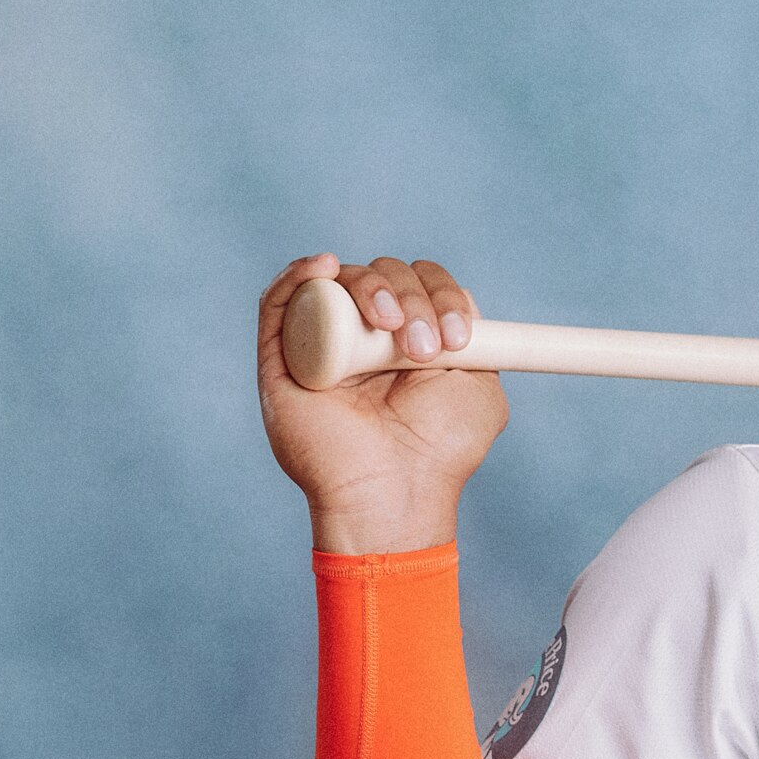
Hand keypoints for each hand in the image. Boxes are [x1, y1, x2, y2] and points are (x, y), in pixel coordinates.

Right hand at [256, 253, 507, 552]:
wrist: (394, 492)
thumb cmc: (441, 451)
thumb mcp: (481, 389)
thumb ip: (480, 341)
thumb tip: (463, 304)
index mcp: (409, 339)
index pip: (422, 284)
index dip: (441, 295)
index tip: (459, 337)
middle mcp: (365, 337)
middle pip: (382, 276)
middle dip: (411, 298)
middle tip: (423, 348)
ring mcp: (322, 345)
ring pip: (338, 283)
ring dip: (371, 287)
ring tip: (389, 327)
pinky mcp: (280, 360)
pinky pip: (277, 302)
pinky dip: (299, 273)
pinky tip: (325, 266)